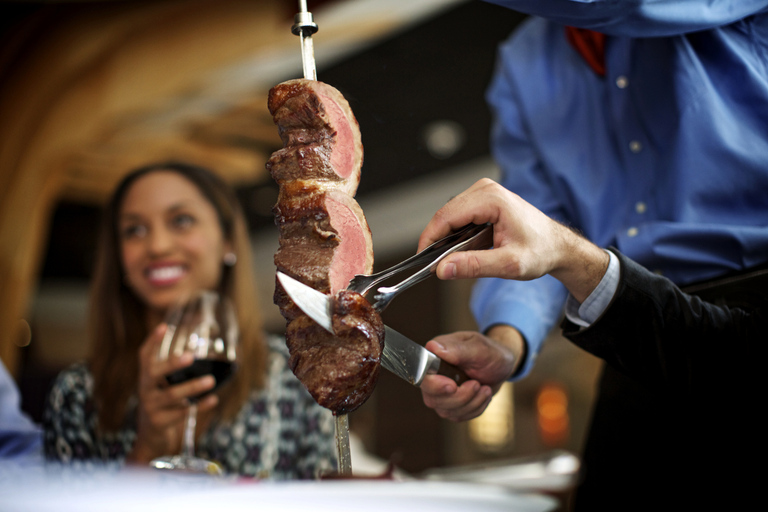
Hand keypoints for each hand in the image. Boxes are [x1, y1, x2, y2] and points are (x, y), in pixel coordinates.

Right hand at [128, 324, 218, 462]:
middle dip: (172, 364)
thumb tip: (201, 355)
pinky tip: (213, 399)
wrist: (151, 438)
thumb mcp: (163, 386)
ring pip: (172, 394)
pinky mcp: (159, 422)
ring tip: (211, 381)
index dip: (152, 341)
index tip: (164, 327)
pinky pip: (182, 412)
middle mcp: (144, 389)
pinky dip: (200, 405)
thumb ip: (175, 373)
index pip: (144, 356)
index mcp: (146, 377)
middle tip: (190, 356)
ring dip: (193, 387)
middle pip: (155, 372)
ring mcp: (150, 406)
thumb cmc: (163, 405)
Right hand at [418, 178, 607, 301]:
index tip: (422, 260)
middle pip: (445, 215)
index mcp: (492, 199)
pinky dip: (456, 235)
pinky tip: (465, 250)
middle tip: (437, 266)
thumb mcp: (508, 264)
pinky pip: (459, 217)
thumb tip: (443, 269)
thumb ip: (474, 266)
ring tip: (454, 259)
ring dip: (447, 238)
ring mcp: (483, 193)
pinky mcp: (483, 200)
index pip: (446, 216)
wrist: (557, 246)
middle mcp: (485, 190)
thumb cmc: (541, 251)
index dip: (430, 239)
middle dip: (437, 241)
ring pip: (449, 216)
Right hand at [420, 331, 516, 421]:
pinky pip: (457, 416)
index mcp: (434, 356)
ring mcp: (440, 393)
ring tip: (485, 388)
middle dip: (459, 397)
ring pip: (445, 411)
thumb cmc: (490, 352)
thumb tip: (433, 347)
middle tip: (477, 384)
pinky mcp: (450, 405)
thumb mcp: (479, 348)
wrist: (502, 366)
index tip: (452, 386)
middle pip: (432, 398)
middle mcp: (433, 376)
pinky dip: (475, 408)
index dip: (435, 385)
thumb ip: (457, 350)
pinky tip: (483, 395)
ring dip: (471, 403)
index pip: (422, 376)